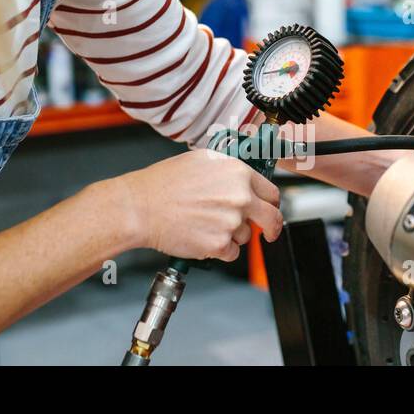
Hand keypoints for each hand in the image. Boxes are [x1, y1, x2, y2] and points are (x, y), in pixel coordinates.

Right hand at [111, 150, 282, 261]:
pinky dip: (220, 249)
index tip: (269, 209)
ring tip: (206, 224)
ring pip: (246, 236)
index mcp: (237, 173)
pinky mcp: (219, 244)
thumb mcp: (202, 161)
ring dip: (233, 235)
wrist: (141, 208)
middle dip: (271, 228)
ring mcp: (231, 222)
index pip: (271, 192)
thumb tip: (244, 180)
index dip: (271, 203)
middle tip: (268, 233)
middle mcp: (239, 197)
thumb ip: (229, 171)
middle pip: (271, 218)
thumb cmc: (163, 184)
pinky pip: (231, 252)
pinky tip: (202, 236)